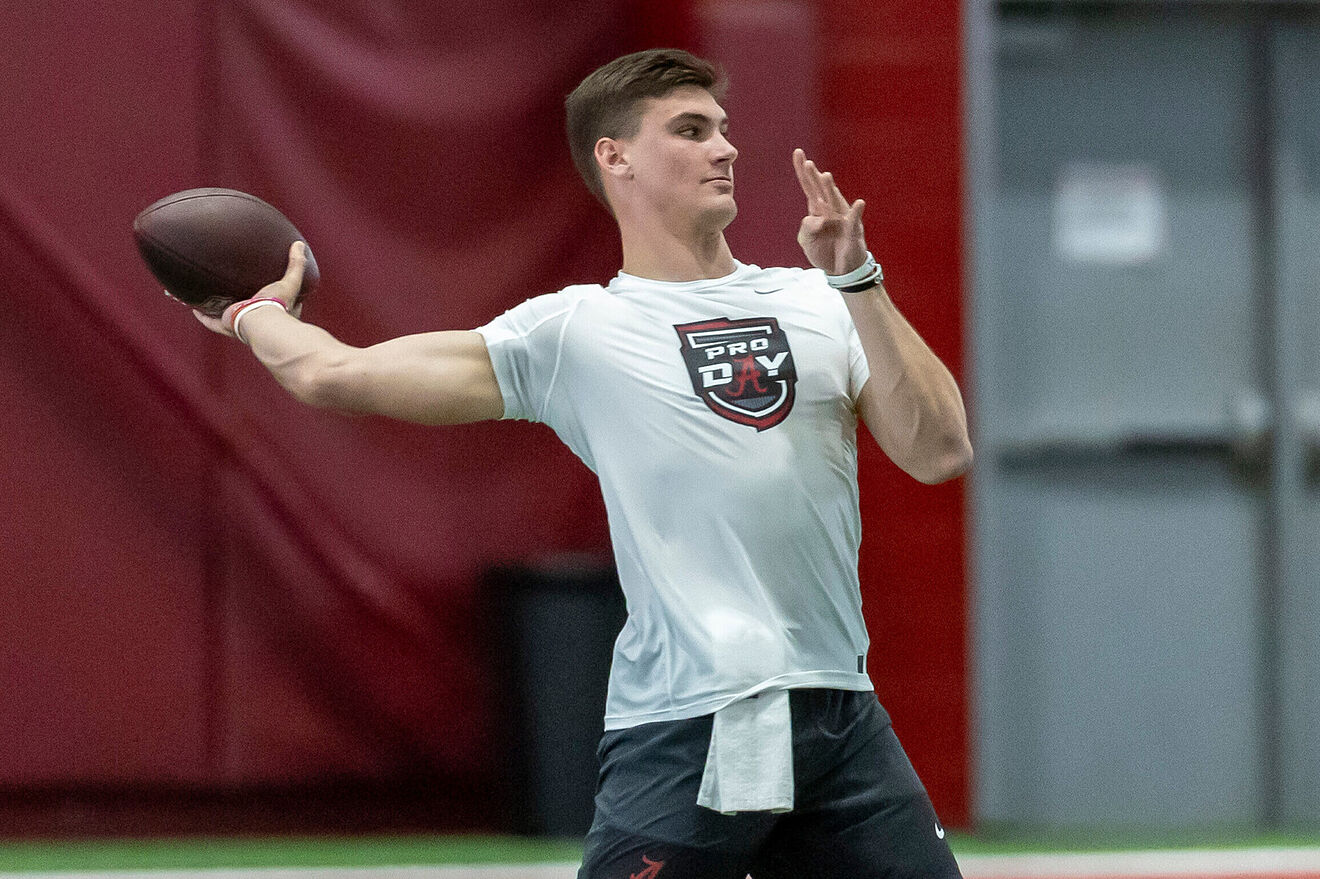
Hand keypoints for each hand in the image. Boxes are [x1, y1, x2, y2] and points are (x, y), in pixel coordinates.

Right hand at [191, 241, 306, 335]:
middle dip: (242, 298)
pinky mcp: (226, 324)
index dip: (275, 291)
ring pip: (228, 314)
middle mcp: (258, 318)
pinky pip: (211, 321)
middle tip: (234, 284)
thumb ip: (296, 264)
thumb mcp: (290, 281)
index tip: (269, 281)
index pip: (277, 301)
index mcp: (275, 310)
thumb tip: (299, 245)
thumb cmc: (278, 304)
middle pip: (249, 308)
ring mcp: (241, 322)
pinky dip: (202, 316)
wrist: (261, 320)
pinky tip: (194, 308)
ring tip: (210, 294)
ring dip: (219, 307)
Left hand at [792, 148, 867, 275]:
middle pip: (820, 190)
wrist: (841, 269)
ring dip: (829, 189)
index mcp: (817, 209)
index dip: (803, 171)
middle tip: (807, 163)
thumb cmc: (824, 251)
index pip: (809, 186)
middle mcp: (830, 209)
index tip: (798, 152)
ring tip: (825, 176)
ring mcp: (842, 218)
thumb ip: (806, 228)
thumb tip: (815, 218)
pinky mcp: (852, 231)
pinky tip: (859, 203)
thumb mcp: (806, 241)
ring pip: (835, 201)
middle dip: (813, 177)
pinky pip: (854, 221)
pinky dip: (856, 213)